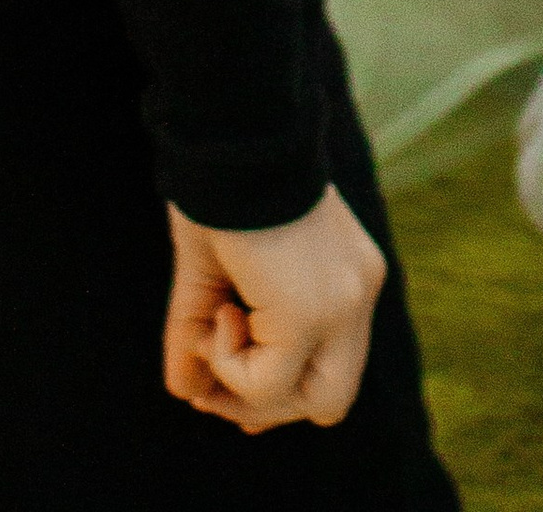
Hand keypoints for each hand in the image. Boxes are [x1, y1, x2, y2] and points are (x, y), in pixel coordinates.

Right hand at [162, 188, 385, 430]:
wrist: (230, 135)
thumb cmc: (220, 188)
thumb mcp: (214, 270)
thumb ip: (203, 332)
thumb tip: (184, 393)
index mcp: (348, 275)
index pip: (334, 368)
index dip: (281, 391)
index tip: (224, 388)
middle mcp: (358, 291)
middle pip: (334, 398)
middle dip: (268, 405)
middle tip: (214, 388)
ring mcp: (344, 303)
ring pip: (311, 402)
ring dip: (243, 386)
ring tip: (214, 329)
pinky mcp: (312, 311)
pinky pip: (267, 382)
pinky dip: (229, 364)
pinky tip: (220, 315)